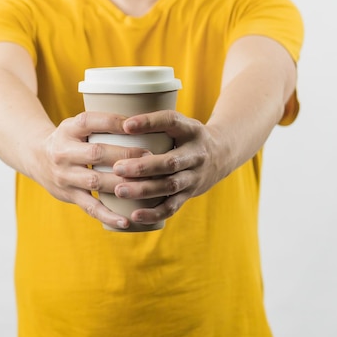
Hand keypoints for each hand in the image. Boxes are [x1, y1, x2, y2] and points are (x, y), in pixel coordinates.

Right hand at [25, 111, 148, 229]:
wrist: (36, 158)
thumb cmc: (70, 139)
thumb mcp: (77, 124)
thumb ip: (101, 123)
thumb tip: (144, 121)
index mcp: (68, 129)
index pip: (91, 121)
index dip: (114, 122)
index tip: (139, 125)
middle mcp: (63, 152)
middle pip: (96, 153)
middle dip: (125, 156)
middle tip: (150, 157)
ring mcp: (65, 176)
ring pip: (96, 181)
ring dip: (122, 185)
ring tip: (147, 185)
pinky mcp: (68, 195)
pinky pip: (90, 207)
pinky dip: (108, 215)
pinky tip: (126, 221)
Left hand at [111, 110, 227, 225]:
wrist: (222, 154)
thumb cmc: (186, 136)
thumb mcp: (179, 122)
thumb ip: (154, 123)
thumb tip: (114, 122)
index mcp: (191, 130)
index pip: (171, 122)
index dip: (150, 123)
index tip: (126, 125)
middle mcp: (196, 154)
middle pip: (170, 162)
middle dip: (143, 166)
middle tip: (117, 167)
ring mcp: (194, 176)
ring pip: (170, 185)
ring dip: (144, 190)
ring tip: (119, 191)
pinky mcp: (190, 194)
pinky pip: (172, 206)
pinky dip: (153, 212)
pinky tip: (134, 215)